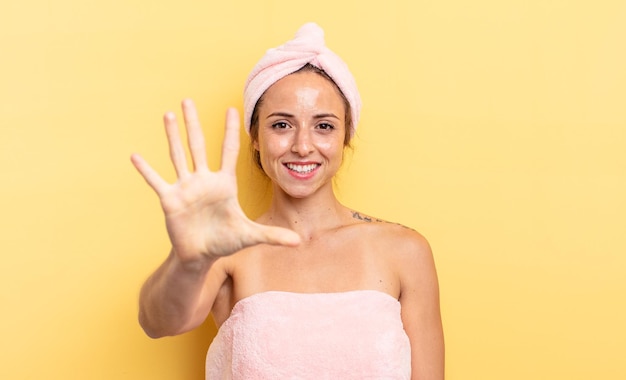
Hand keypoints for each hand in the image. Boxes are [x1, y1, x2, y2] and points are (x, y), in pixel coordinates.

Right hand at [131, 99, 299, 262]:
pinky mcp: (170, 200)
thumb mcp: (250, 236)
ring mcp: (185, 188)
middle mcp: (203, 180)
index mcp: (224, 183)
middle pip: (198, 145)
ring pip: (178, 155)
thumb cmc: (225, 241)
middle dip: (193, 123)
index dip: (230, 131)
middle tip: (187, 100)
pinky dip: (146, 170)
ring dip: (171, 135)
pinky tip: (135, 156)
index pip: (228, 151)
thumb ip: (273, 236)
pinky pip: (156, 181)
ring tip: (167, 114)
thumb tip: (299, 242)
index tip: (232, 109)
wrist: (202, 255)